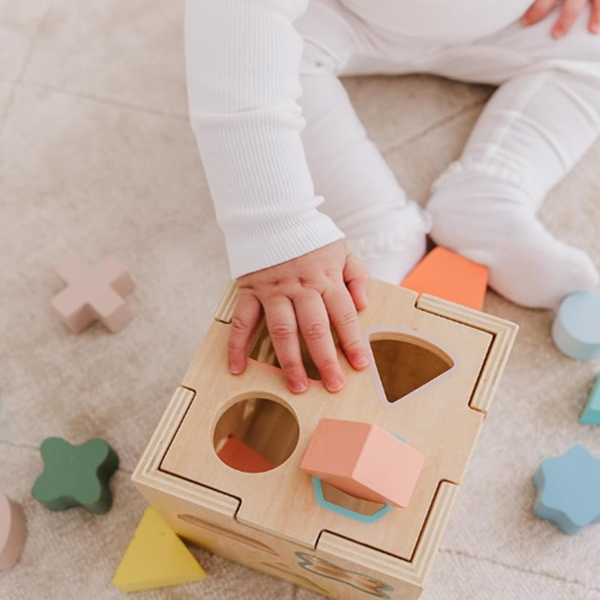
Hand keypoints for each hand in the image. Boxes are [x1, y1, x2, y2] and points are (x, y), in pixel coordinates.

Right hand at [228, 240, 369, 393]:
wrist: (272, 212)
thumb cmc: (309, 236)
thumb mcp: (341, 249)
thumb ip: (356, 276)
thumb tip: (363, 304)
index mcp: (325, 278)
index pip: (343, 315)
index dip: (353, 341)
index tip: (360, 365)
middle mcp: (300, 287)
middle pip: (315, 328)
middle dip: (325, 359)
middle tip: (333, 385)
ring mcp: (273, 290)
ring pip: (282, 331)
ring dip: (289, 361)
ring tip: (298, 386)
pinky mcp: (250, 290)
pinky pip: (242, 321)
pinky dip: (237, 346)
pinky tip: (238, 368)